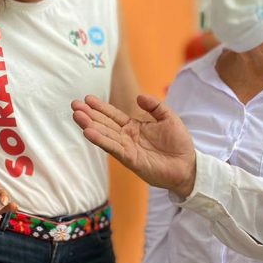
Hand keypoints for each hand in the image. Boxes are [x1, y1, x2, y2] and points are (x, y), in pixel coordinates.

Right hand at [71, 94, 196, 196]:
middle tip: (74, 105)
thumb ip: (155, 106)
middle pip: (104, 124)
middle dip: (89, 115)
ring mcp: (127, 148)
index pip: (113, 115)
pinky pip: (113, 148)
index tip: (87, 98)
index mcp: (134, 127)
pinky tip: (88, 133)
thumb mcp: (169, 118)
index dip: (101, 107)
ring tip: (77, 116)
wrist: (187, 165)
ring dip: (90, 126)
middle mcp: (127, 137)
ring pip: (105, 135)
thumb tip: (139, 97)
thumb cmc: (179, 143)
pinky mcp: (130, 159)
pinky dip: (101, 140)